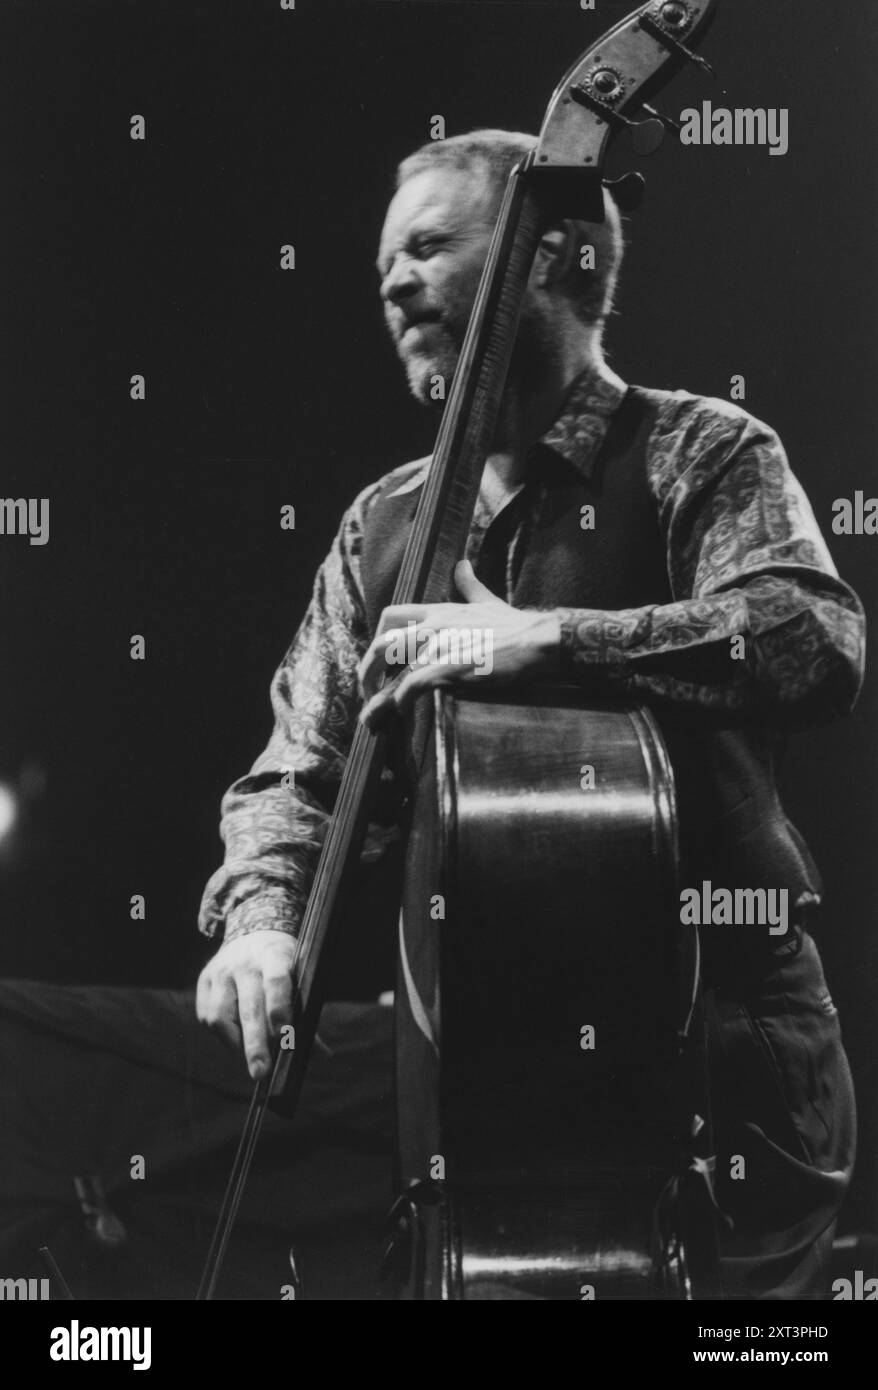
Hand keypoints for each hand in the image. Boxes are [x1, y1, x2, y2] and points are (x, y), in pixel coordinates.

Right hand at [196, 930, 295, 1080]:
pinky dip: (223, 1035)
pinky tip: (236, 1040)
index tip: (283, 1036)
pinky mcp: (205, 981)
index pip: (276, 982)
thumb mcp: (298, 975)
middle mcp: (244, 964)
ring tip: (248, 1056)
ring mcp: (221, 972)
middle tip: (261, 1072)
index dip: (279, 1008)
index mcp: (273, 956)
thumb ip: (306, 1014)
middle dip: (255, 1044)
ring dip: (235, 1042)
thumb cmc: (281, 963)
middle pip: (249, 1007)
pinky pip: (207, 1017)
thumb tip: (323, 1054)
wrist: (250, 932)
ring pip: (220, 1015)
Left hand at [358, 559, 560, 728]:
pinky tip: (401, 711)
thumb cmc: (514, 625)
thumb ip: (469, 584)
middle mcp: (434, 625)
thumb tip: (463, 565)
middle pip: (382, 644)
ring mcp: (441, 645)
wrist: (537, 640)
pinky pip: (414, 684)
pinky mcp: (452, 666)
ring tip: (373, 715)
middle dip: (367, 670)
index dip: (376, 637)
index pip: (390, 615)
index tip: (377, 659)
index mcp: (438, 610)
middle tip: (367, 691)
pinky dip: (402, 700)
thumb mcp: (486, 600)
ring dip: (379, 695)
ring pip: (395, 669)